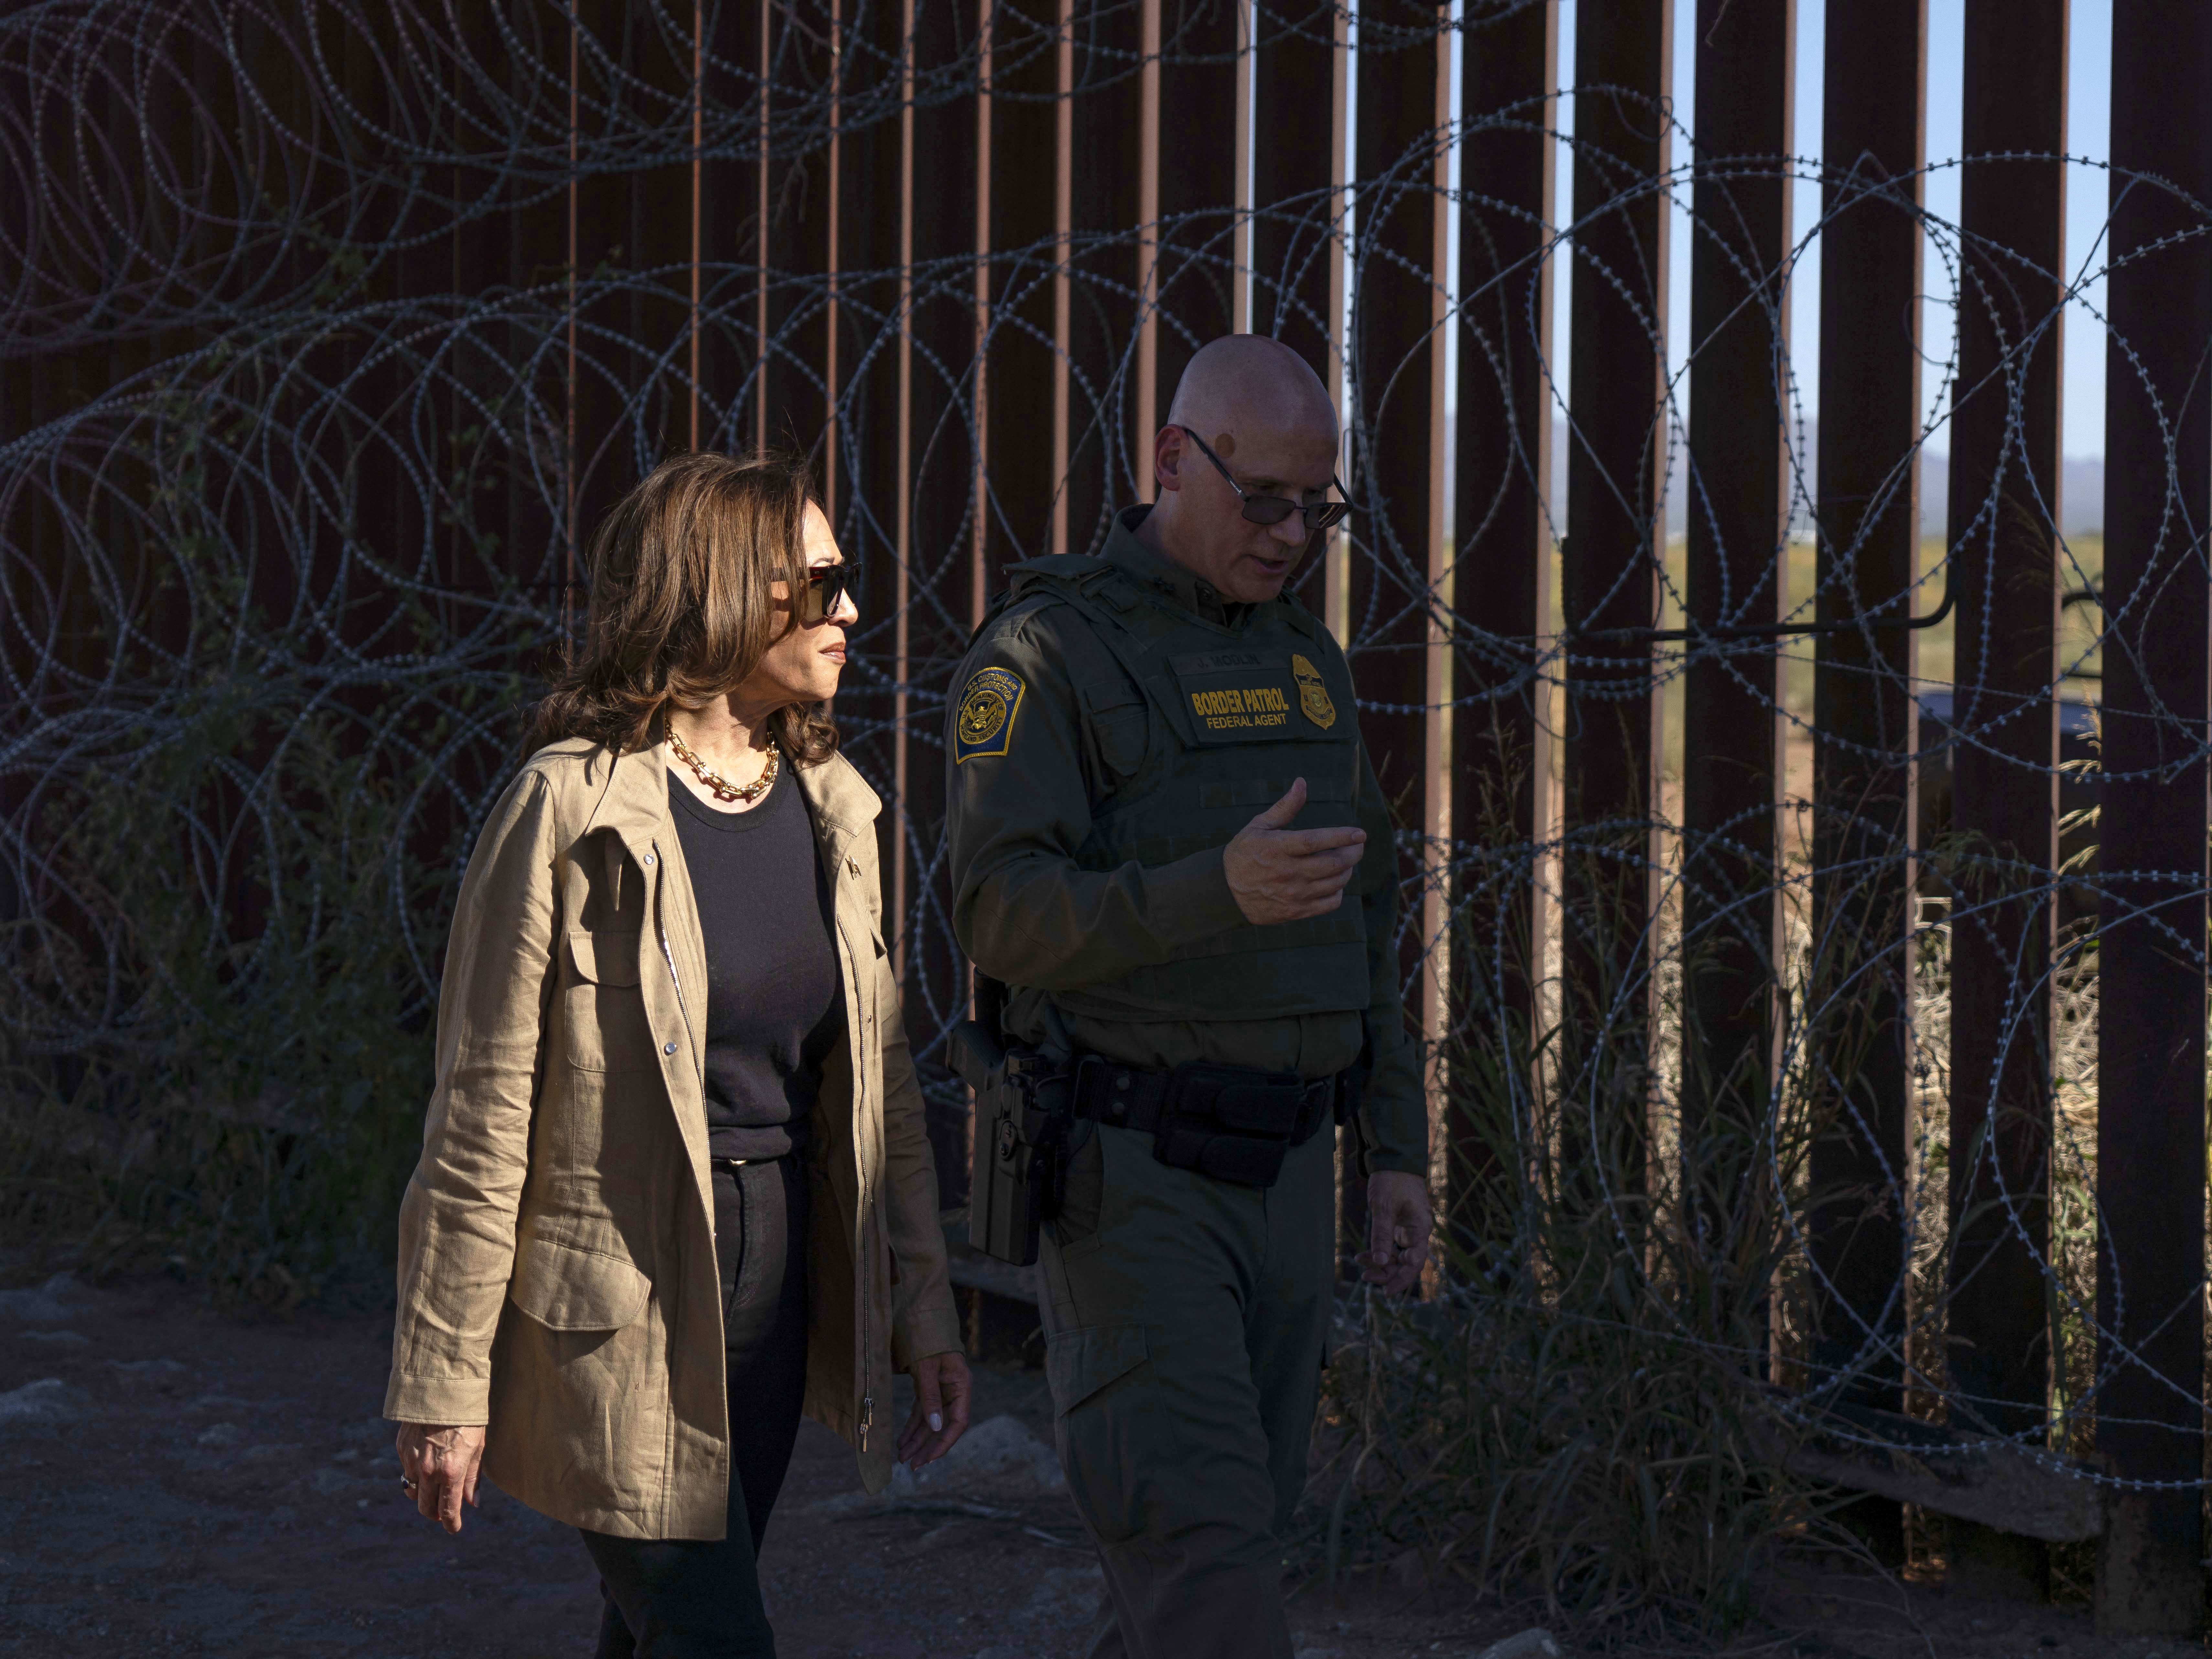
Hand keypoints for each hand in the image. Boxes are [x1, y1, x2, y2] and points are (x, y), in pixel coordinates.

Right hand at [395, 1423, 486, 1533]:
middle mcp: (428, 1470)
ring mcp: (412, 1460)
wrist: (444, 1390)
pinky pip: (406, 1471)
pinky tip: (425, 1466)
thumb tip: (472, 1503)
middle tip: (443, 1512)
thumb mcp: (478, 1448)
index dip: (451, 1523)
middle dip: (434, 1514)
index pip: (447, 1509)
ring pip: (412, 1491)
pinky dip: (415, 1475)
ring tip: (433, 1491)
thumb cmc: (468, 1418)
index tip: (453, 1528)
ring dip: (422, 1496)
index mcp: (451, 1472)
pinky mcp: (402, 1449)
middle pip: (425, 1507)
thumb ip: (473, 1478)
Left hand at [898, 1350, 973, 1470]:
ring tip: (902, 1458)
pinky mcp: (928, 1389)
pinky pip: (921, 1413)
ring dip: (917, 1440)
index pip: (958, 1422)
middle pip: (943, 1427)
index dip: (945, 1442)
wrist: (920, 1318)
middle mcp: (954, 1391)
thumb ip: (930, 1397)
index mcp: (961, 1385)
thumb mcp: (927, 1368)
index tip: (929, 1458)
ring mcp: (941, 1391)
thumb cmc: (927, 1340)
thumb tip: (936, 1428)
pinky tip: (901, 1441)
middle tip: (912, 1466)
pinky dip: (911, 1427)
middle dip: (927, 1447)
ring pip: (930, 1422)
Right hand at [1223, 778, 1367, 925]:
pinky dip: (1338, 891)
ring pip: (1336, 882)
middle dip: (1354, 853)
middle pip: (1333, 864)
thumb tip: (1302, 783)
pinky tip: (1333, 882)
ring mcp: (1293, 894)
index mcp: (1278, 848)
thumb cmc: (1244, 853)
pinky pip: (1330, 903)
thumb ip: (1285, 807)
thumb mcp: (1259, 826)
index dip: (1342, 836)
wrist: (1225, 892)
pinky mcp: (1296, 911)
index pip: (1316, 841)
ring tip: (1345, 861)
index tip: (1360, 833)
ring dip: (1347, 870)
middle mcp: (1287, 873)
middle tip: (1358, 845)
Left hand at [1359, 1170, 1432, 1294]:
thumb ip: (1382, 1235)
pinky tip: (1362, 1256)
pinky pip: (1390, 1245)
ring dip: (1380, 1264)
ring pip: (1396, 1256)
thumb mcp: (1384, 1207)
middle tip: (1366, 1279)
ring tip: (1360, 1265)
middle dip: (1386, 1273)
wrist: (1393, 1160)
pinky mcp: (1398, 1226)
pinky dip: (1377, 1251)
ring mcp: (1408, 1230)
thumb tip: (1380, 1262)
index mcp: (1419, 1229)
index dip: (1402, 1280)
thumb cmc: (1392, 1181)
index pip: (1414, 1263)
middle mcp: (1416, 1232)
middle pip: (1405, 1263)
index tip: (1387, 1292)